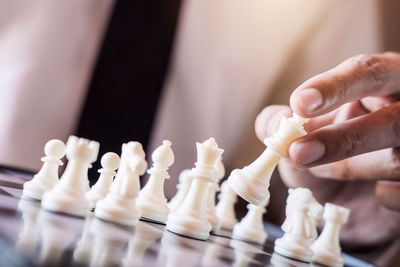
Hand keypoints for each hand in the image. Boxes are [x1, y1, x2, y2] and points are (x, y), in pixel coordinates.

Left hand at [255, 52, 399, 247]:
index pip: (368, 73)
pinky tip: (373, 190)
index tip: (299, 103)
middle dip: (342, 139)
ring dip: (350, 169)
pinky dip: (384, 196)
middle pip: (393, 120)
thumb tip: (276, 126)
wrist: (354, 188)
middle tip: (298, 153)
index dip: (334, 87)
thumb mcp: (303, 128)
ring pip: (397, 161)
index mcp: (385, 83)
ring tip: (318, 169)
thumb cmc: (329, 143)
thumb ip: (281, 122)